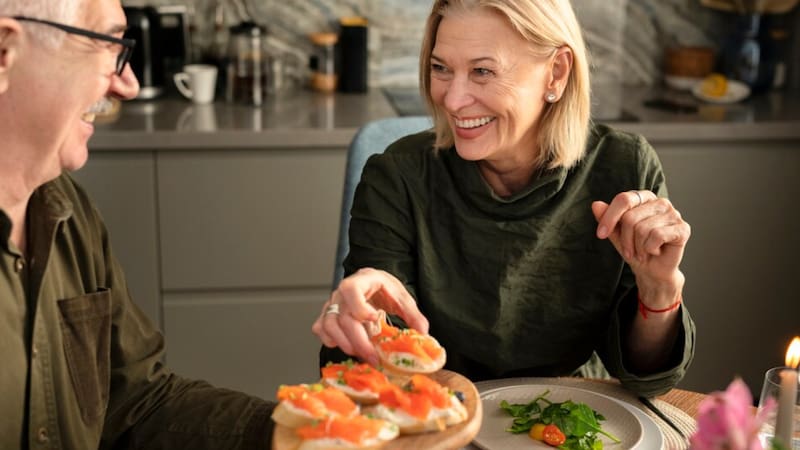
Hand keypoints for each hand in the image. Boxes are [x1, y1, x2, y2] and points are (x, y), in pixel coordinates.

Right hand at [311, 267, 428, 365]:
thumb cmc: (383, 289)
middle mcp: (341, 293)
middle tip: (373, 357)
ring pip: (328, 325)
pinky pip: (321, 330)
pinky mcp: (327, 316)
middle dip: (358, 340)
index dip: (360, 307)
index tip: (375, 319)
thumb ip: (413, 314)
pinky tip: (346, 346)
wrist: (371, 283)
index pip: (351, 290)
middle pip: (342, 317)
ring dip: (344, 343)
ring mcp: (332, 304)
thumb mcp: (401, 297)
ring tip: (361, 354)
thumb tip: (423, 333)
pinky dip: (331, 341)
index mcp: (360, 282)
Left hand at [592, 190, 690, 306]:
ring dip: (638, 247)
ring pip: (642, 229)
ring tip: (643, 251)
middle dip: (626, 239)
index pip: (623, 199)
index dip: (609, 218)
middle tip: (631, 250)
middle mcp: (660, 202)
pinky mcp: (683, 228)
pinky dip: (650, 249)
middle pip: (630, 217)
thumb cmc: (635, 248)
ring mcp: (674, 214)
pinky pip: (657, 236)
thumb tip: (596, 205)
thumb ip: (606, 219)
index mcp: (644, 198)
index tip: (600, 234)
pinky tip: (655, 251)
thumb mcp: (616, 234)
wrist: (652, 270)